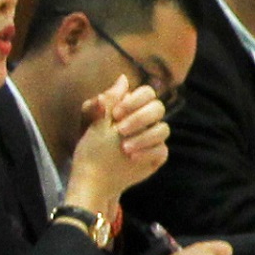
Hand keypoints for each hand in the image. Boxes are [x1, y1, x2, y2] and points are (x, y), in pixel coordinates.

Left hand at [62, 77, 171, 216]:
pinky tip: (132, 158)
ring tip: (124, 148)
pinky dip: (148, 153)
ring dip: (144, 137)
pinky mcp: (156, 156)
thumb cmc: (91, 145)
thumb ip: (109, 100)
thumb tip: (123, 78)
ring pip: (163, 130)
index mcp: (133, 108)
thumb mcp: (94, 120)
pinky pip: (162, 150)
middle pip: (158, 108)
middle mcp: (146, 121)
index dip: (134, 101)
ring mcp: (152, 139)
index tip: (116, 115)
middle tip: (120, 130)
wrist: (93, 175)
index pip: (147, 93)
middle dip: (139, 118)